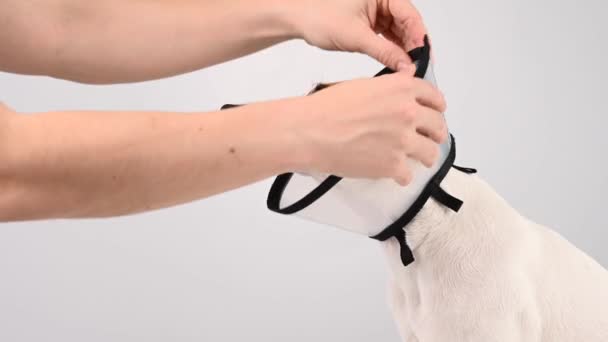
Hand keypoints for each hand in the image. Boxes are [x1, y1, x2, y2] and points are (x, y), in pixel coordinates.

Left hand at [290, 0, 427, 70]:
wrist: (298, 19)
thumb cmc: (319, 16)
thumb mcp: (356, 37)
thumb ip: (385, 52)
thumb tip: (405, 66)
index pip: (410, 15)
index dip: (419, 38)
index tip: (424, 57)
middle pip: (408, 23)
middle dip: (413, 46)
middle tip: (418, 67)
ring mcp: (377, 10)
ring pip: (399, 31)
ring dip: (404, 50)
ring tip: (408, 69)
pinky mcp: (371, 21)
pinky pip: (388, 35)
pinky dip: (392, 49)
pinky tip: (397, 63)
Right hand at [293, 66, 446, 185]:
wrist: (312, 132)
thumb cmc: (327, 108)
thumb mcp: (363, 85)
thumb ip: (390, 88)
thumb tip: (403, 89)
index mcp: (402, 88)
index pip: (434, 97)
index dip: (437, 106)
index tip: (437, 112)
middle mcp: (408, 113)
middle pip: (438, 126)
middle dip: (435, 133)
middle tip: (430, 138)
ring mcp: (403, 141)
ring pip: (430, 152)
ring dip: (425, 155)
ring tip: (418, 158)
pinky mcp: (393, 165)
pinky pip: (409, 174)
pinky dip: (402, 176)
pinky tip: (396, 174)